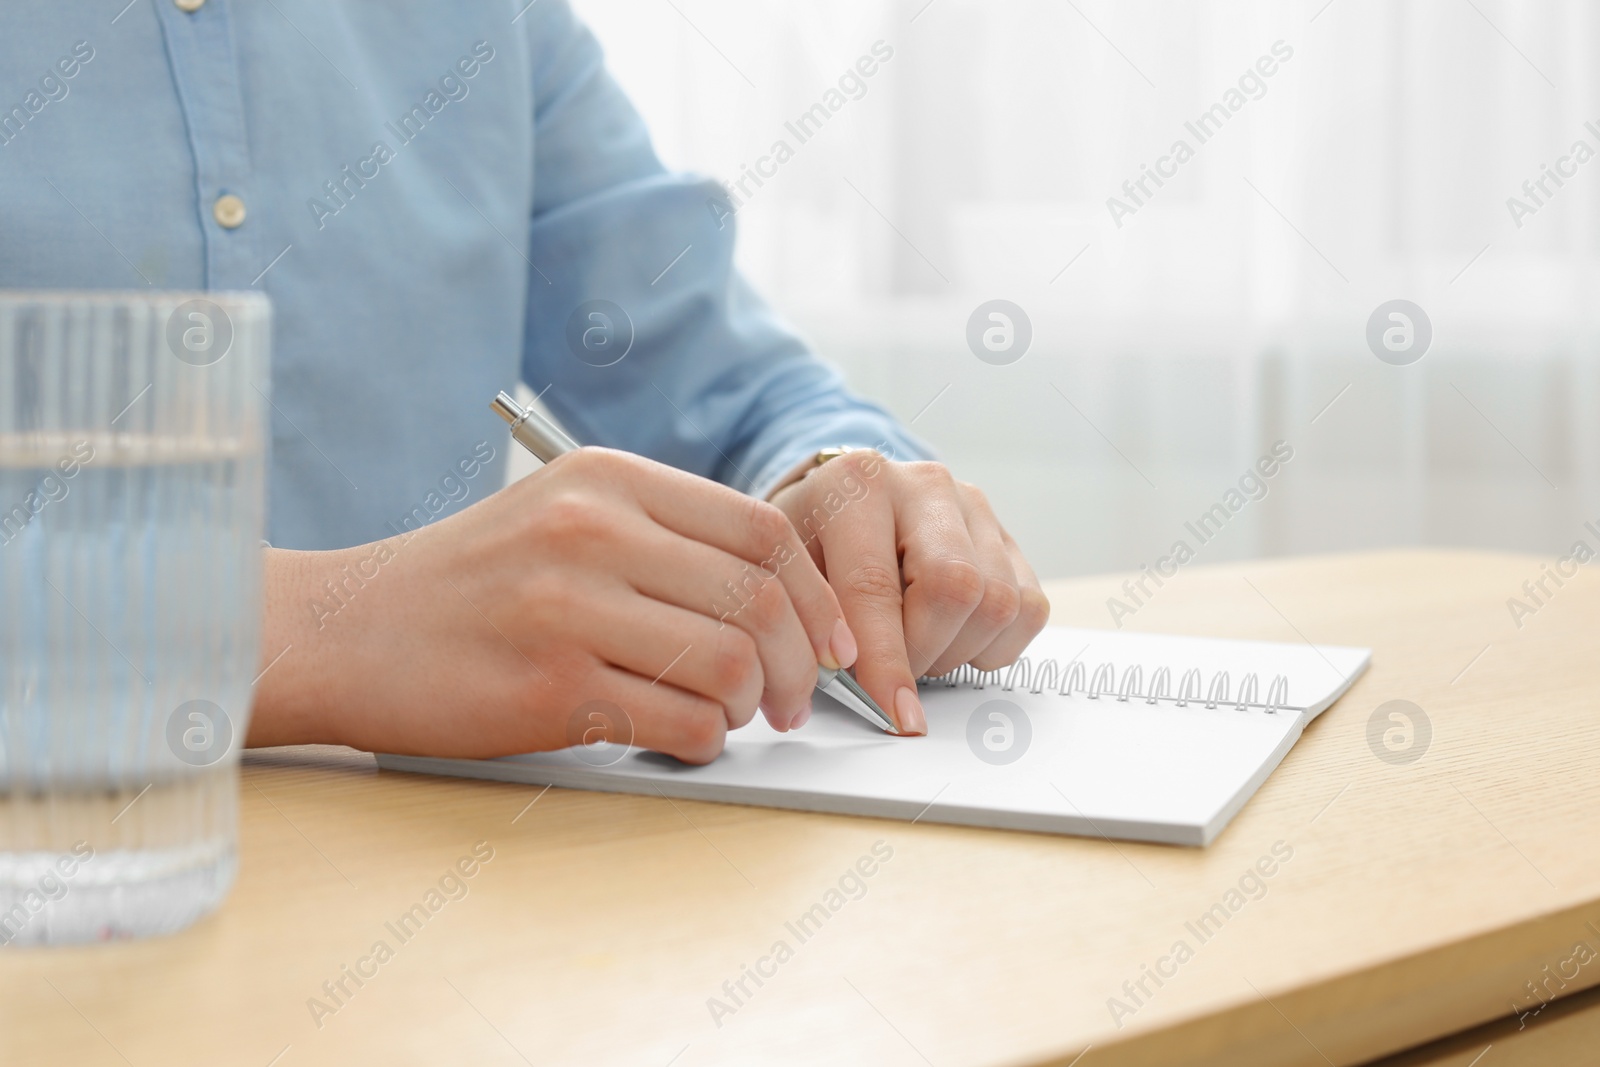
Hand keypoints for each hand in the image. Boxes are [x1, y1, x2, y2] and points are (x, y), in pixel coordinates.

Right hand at [248, 448, 856, 763]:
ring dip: (750, 706)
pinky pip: (679, 722)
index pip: (763, 530)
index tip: (831, 640)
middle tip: (794, 699)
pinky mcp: (549, 688)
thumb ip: (663, 537)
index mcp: (609, 479)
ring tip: (728, 715)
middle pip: (759, 599)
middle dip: (801, 664)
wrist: (345, 629)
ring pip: (730, 664)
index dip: (817, 595)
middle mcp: (593, 531)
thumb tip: (781, 598)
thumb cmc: (465, 582)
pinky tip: (681, 736)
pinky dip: (704, 741)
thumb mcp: (562, 514)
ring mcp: (570, 608)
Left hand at [770, 452, 1048, 734]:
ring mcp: (975, 508)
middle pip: (955, 588)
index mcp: (859, 485)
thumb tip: (860, 693)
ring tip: (915, 647)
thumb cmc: (810, 541)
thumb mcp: (788, 572)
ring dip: (955, 651)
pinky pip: (1028, 610)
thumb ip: (814, 623)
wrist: (839, 502)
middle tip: (892, 671)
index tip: (893, 713)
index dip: (886, 660)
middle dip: (924, 653)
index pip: (877, 585)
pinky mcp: (1008, 537)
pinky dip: (992, 645)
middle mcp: (926, 486)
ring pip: (998, 604)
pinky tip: (950, 637)